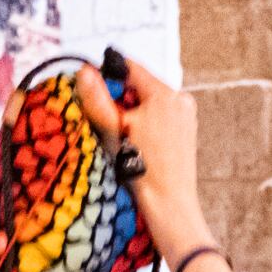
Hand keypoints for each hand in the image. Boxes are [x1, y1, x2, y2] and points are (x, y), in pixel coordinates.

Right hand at [76, 60, 212, 259]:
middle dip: (122, 100)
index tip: (95, 94)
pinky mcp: (187, 131)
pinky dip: (146, 124)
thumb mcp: (113, 130)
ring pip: (149, 102)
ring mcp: (187, 116)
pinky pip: (160, 116)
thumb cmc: (142, 170)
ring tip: (126, 138)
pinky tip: (139, 144)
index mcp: (165, 94)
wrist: (169, 204)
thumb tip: (85, 71)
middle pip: (140, 86)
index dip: (108, 77)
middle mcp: (181, 100)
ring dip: (133, 113)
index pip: (130, 68)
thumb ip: (97, 98)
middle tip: (112, 125)